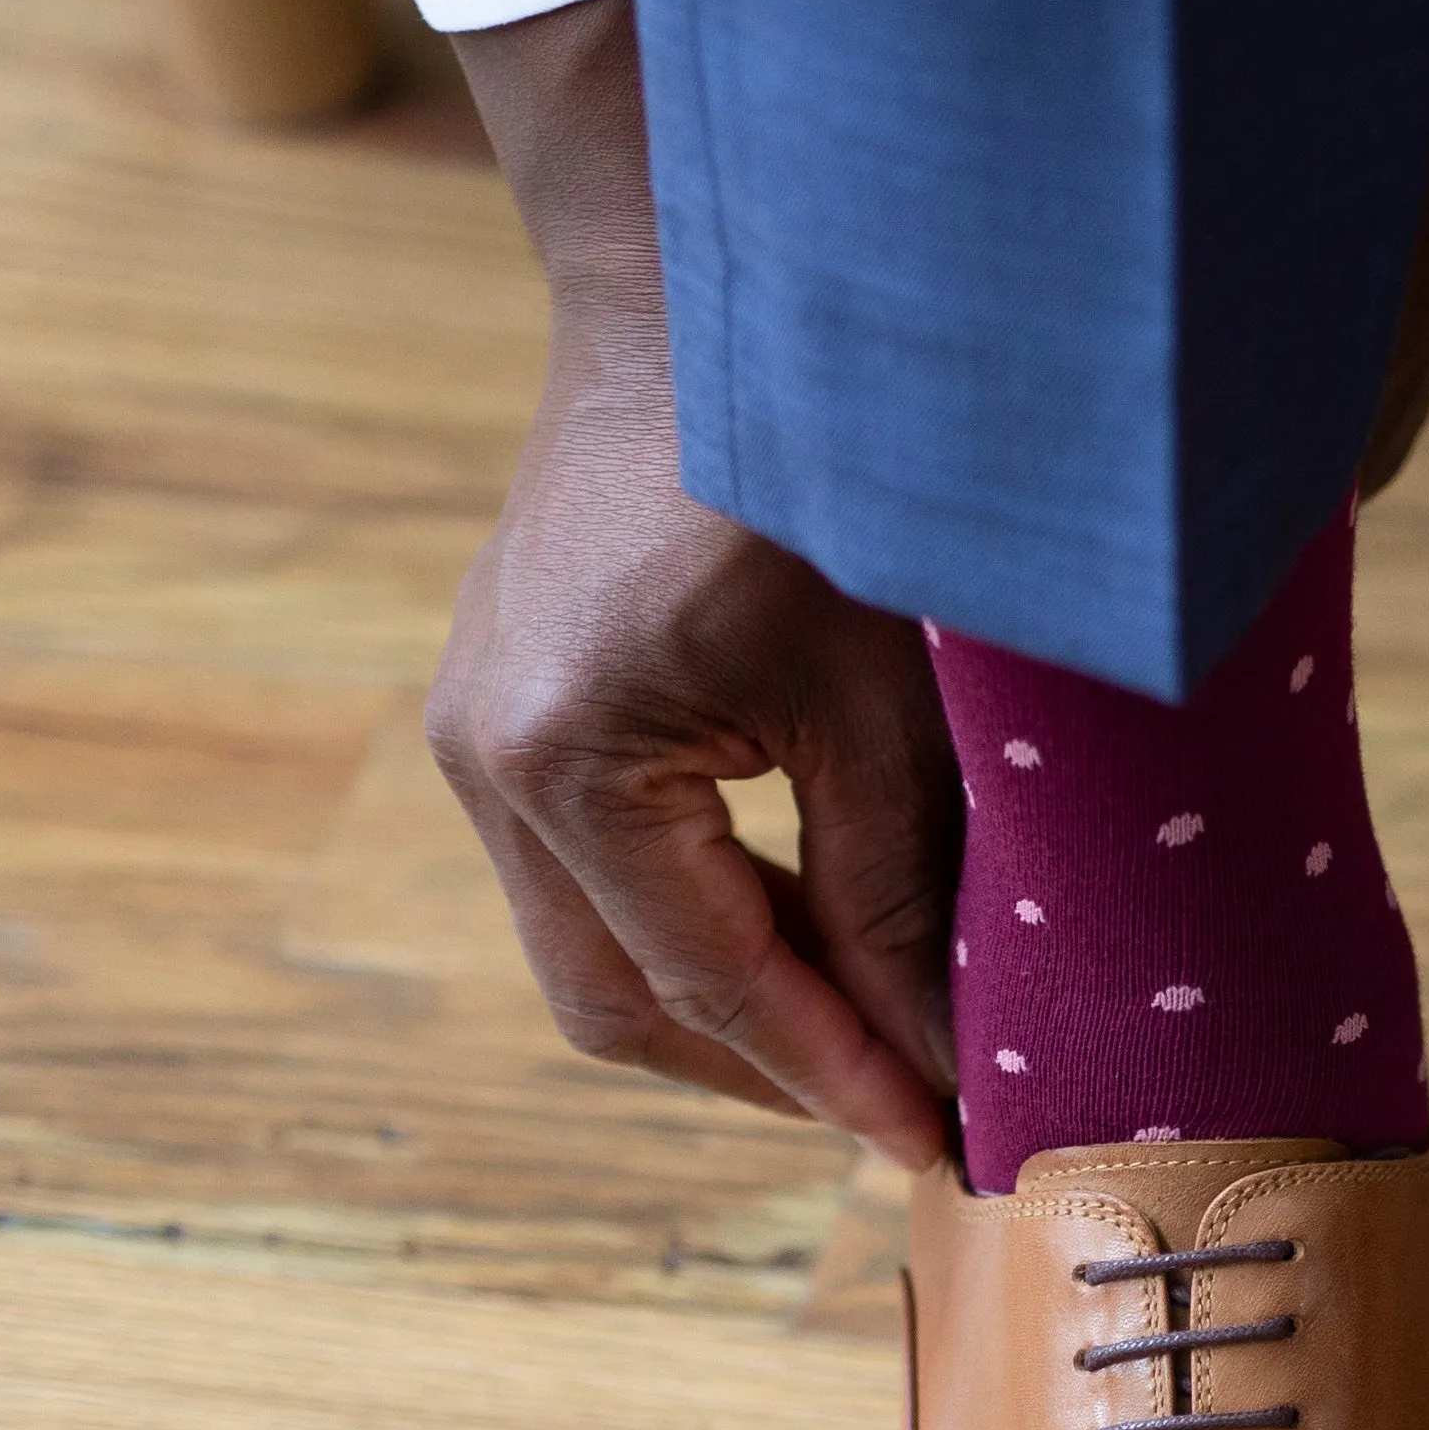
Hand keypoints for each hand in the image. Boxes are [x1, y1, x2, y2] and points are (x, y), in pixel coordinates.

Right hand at [428, 0, 959, 1164]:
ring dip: (737, 1003)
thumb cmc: (815, 464)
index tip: (943, 1150)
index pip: (713, 986)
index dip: (838, 1079)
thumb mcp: (887, 694)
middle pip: (618, 1005)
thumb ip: (901, 888)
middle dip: (770, 1069)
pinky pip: (599, 873)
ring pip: (599, 953)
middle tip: (914, 1111)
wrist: (701, 279)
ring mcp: (475, 729)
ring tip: (880, 1034)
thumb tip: (954, 1059)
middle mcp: (484, 758)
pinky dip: (708, 921)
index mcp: (564, 754)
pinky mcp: (506, 701)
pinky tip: (820, 931)